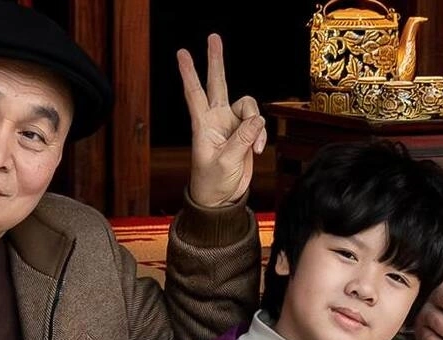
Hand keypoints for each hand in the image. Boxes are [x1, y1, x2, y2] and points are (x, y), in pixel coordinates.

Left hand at [177, 33, 266, 207]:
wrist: (221, 198)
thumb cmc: (212, 183)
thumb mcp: (224, 162)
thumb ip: (241, 139)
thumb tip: (256, 120)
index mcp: (202, 125)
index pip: (194, 94)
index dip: (189, 74)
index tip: (182, 54)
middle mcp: (216, 120)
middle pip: (218, 83)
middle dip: (216, 61)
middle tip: (213, 38)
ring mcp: (232, 125)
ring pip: (248, 105)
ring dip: (255, 123)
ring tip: (253, 146)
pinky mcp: (245, 134)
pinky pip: (258, 124)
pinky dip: (260, 135)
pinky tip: (255, 150)